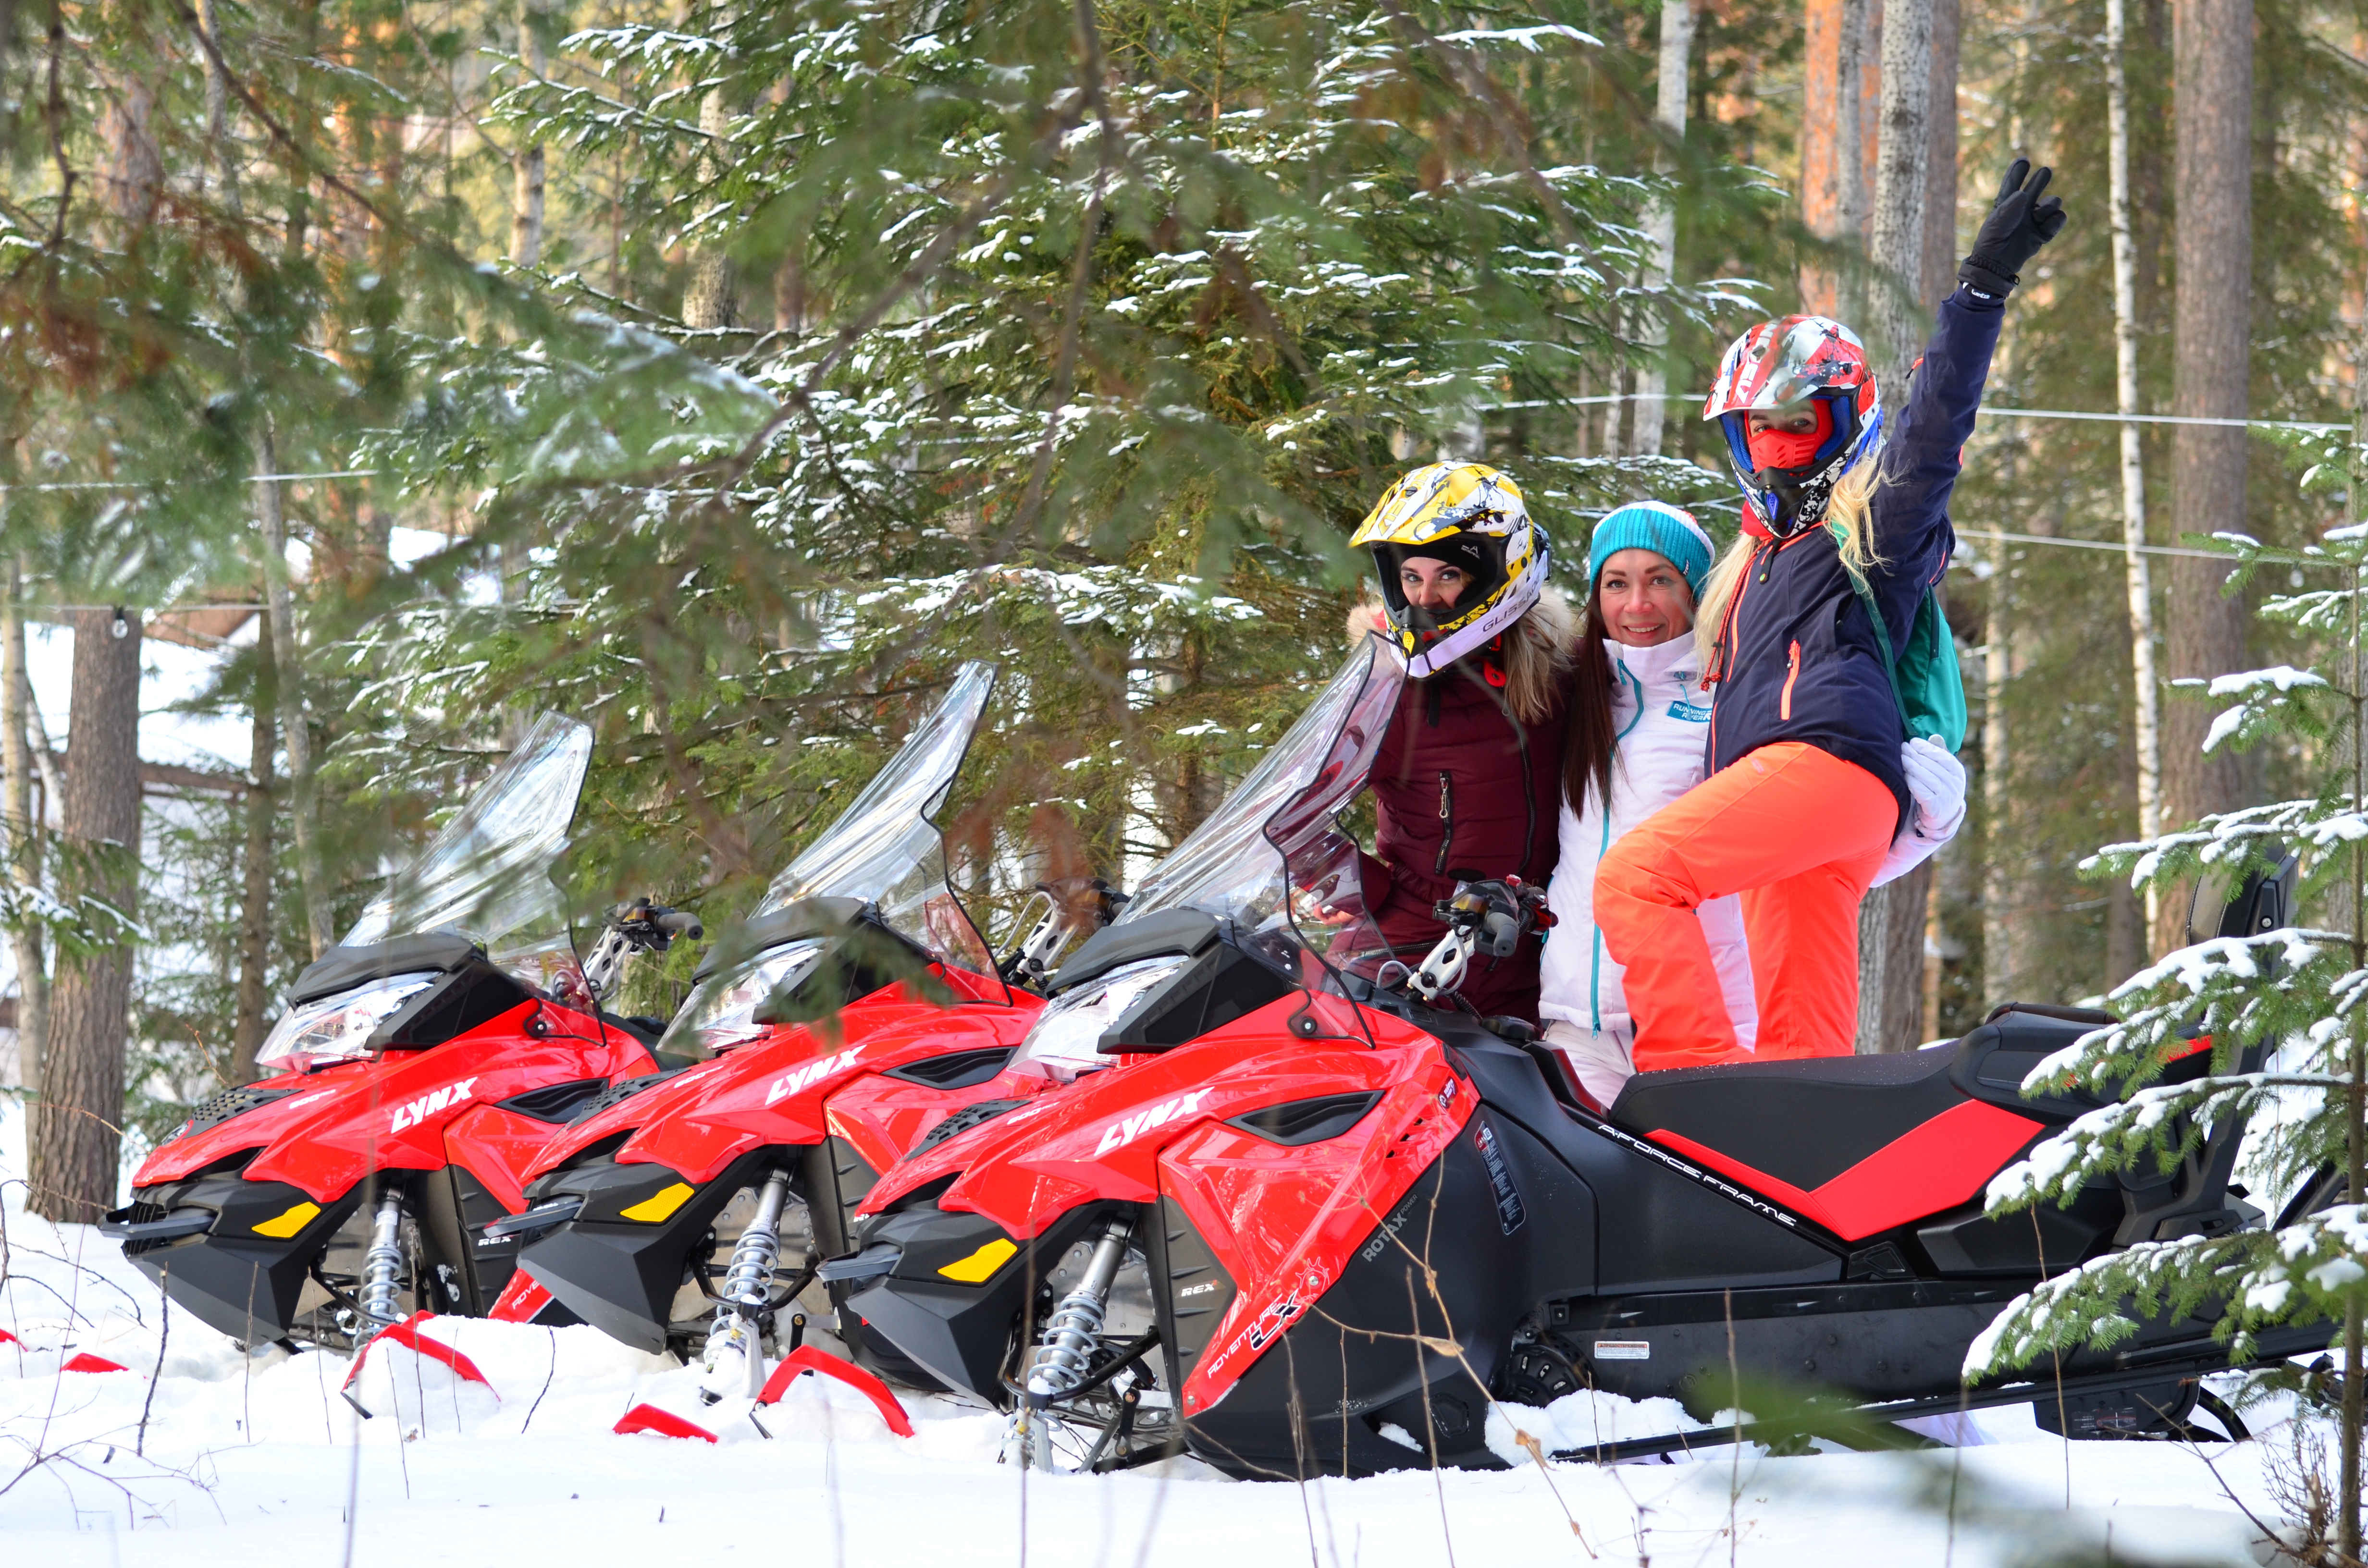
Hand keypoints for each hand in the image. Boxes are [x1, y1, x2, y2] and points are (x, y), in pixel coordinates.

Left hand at [1900, 736, 1966, 841]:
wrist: (1940, 817)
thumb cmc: (1939, 789)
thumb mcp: (1943, 772)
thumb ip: (1939, 754)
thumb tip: (1934, 736)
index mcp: (1957, 772)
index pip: (1942, 756)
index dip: (1927, 748)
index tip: (1913, 742)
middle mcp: (1955, 784)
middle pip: (1932, 765)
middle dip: (1915, 755)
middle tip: (1902, 747)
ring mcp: (1946, 797)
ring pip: (1926, 777)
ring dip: (1911, 766)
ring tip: (1901, 758)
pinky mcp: (1935, 808)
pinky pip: (1920, 791)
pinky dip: (1911, 781)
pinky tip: (1903, 775)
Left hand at [1959, 158, 2067, 296]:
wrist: (1997, 265)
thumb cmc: (1991, 244)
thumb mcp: (1995, 226)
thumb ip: (2008, 210)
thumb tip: (2023, 194)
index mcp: (2007, 204)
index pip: (2013, 184)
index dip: (2018, 172)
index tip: (2023, 160)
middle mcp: (2023, 208)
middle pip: (2037, 187)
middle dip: (2042, 178)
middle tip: (2045, 171)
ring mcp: (2035, 219)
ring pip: (2053, 202)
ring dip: (2049, 205)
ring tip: (2038, 214)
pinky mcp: (2044, 231)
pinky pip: (2059, 219)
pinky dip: (2055, 221)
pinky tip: (2045, 226)